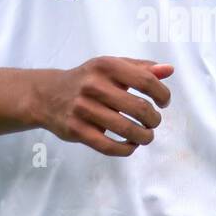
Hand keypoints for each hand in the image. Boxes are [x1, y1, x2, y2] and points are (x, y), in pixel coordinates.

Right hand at [35, 56, 172, 155]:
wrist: (47, 94)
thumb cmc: (88, 79)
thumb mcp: (112, 67)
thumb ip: (141, 68)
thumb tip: (168, 70)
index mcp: (106, 66)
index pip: (146, 81)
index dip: (162, 94)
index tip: (163, 103)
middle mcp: (94, 85)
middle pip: (139, 108)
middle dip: (153, 119)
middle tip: (153, 122)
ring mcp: (83, 109)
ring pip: (126, 130)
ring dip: (144, 136)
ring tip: (146, 135)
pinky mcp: (76, 130)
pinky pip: (108, 146)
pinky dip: (126, 149)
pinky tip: (131, 145)